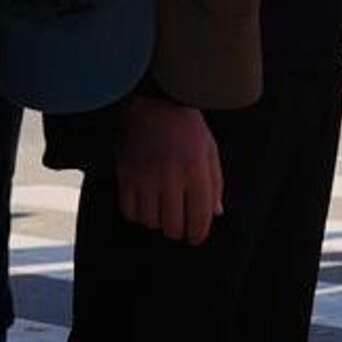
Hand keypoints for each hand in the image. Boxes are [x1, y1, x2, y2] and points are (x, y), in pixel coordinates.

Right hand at [115, 97, 223, 244]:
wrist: (152, 103)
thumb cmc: (185, 126)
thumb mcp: (209, 149)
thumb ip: (215, 183)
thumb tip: (216, 214)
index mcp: (196, 168)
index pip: (199, 215)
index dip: (199, 233)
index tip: (196, 237)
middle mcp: (171, 176)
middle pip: (174, 226)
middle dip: (179, 230)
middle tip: (180, 225)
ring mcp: (146, 177)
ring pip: (152, 223)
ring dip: (158, 221)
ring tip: (163, 209)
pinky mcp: (125, 177)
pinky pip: (131, 213)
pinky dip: (139, 214)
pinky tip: (146, 203)